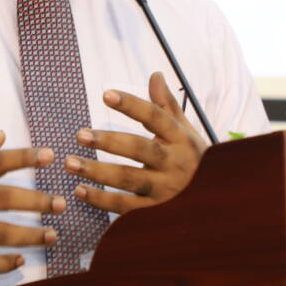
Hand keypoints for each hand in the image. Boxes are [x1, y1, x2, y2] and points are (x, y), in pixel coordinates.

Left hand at [67, 72, 205, 215]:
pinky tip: (79, 191)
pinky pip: (126, 206)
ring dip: (98, 172)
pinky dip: (101, 200)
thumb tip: (155, 74)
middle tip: (80, 135)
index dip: (132, 105)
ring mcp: (165, 189)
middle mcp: (173, 163)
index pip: (155, 117)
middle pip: (139, 149)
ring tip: (70, 163)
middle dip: (108, 141)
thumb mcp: (185, 131)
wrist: (215, 199)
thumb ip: (166, 105)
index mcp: (181, 138)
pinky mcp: (155, 211)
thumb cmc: (193, 158)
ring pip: (129, 179)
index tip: (106, 94)